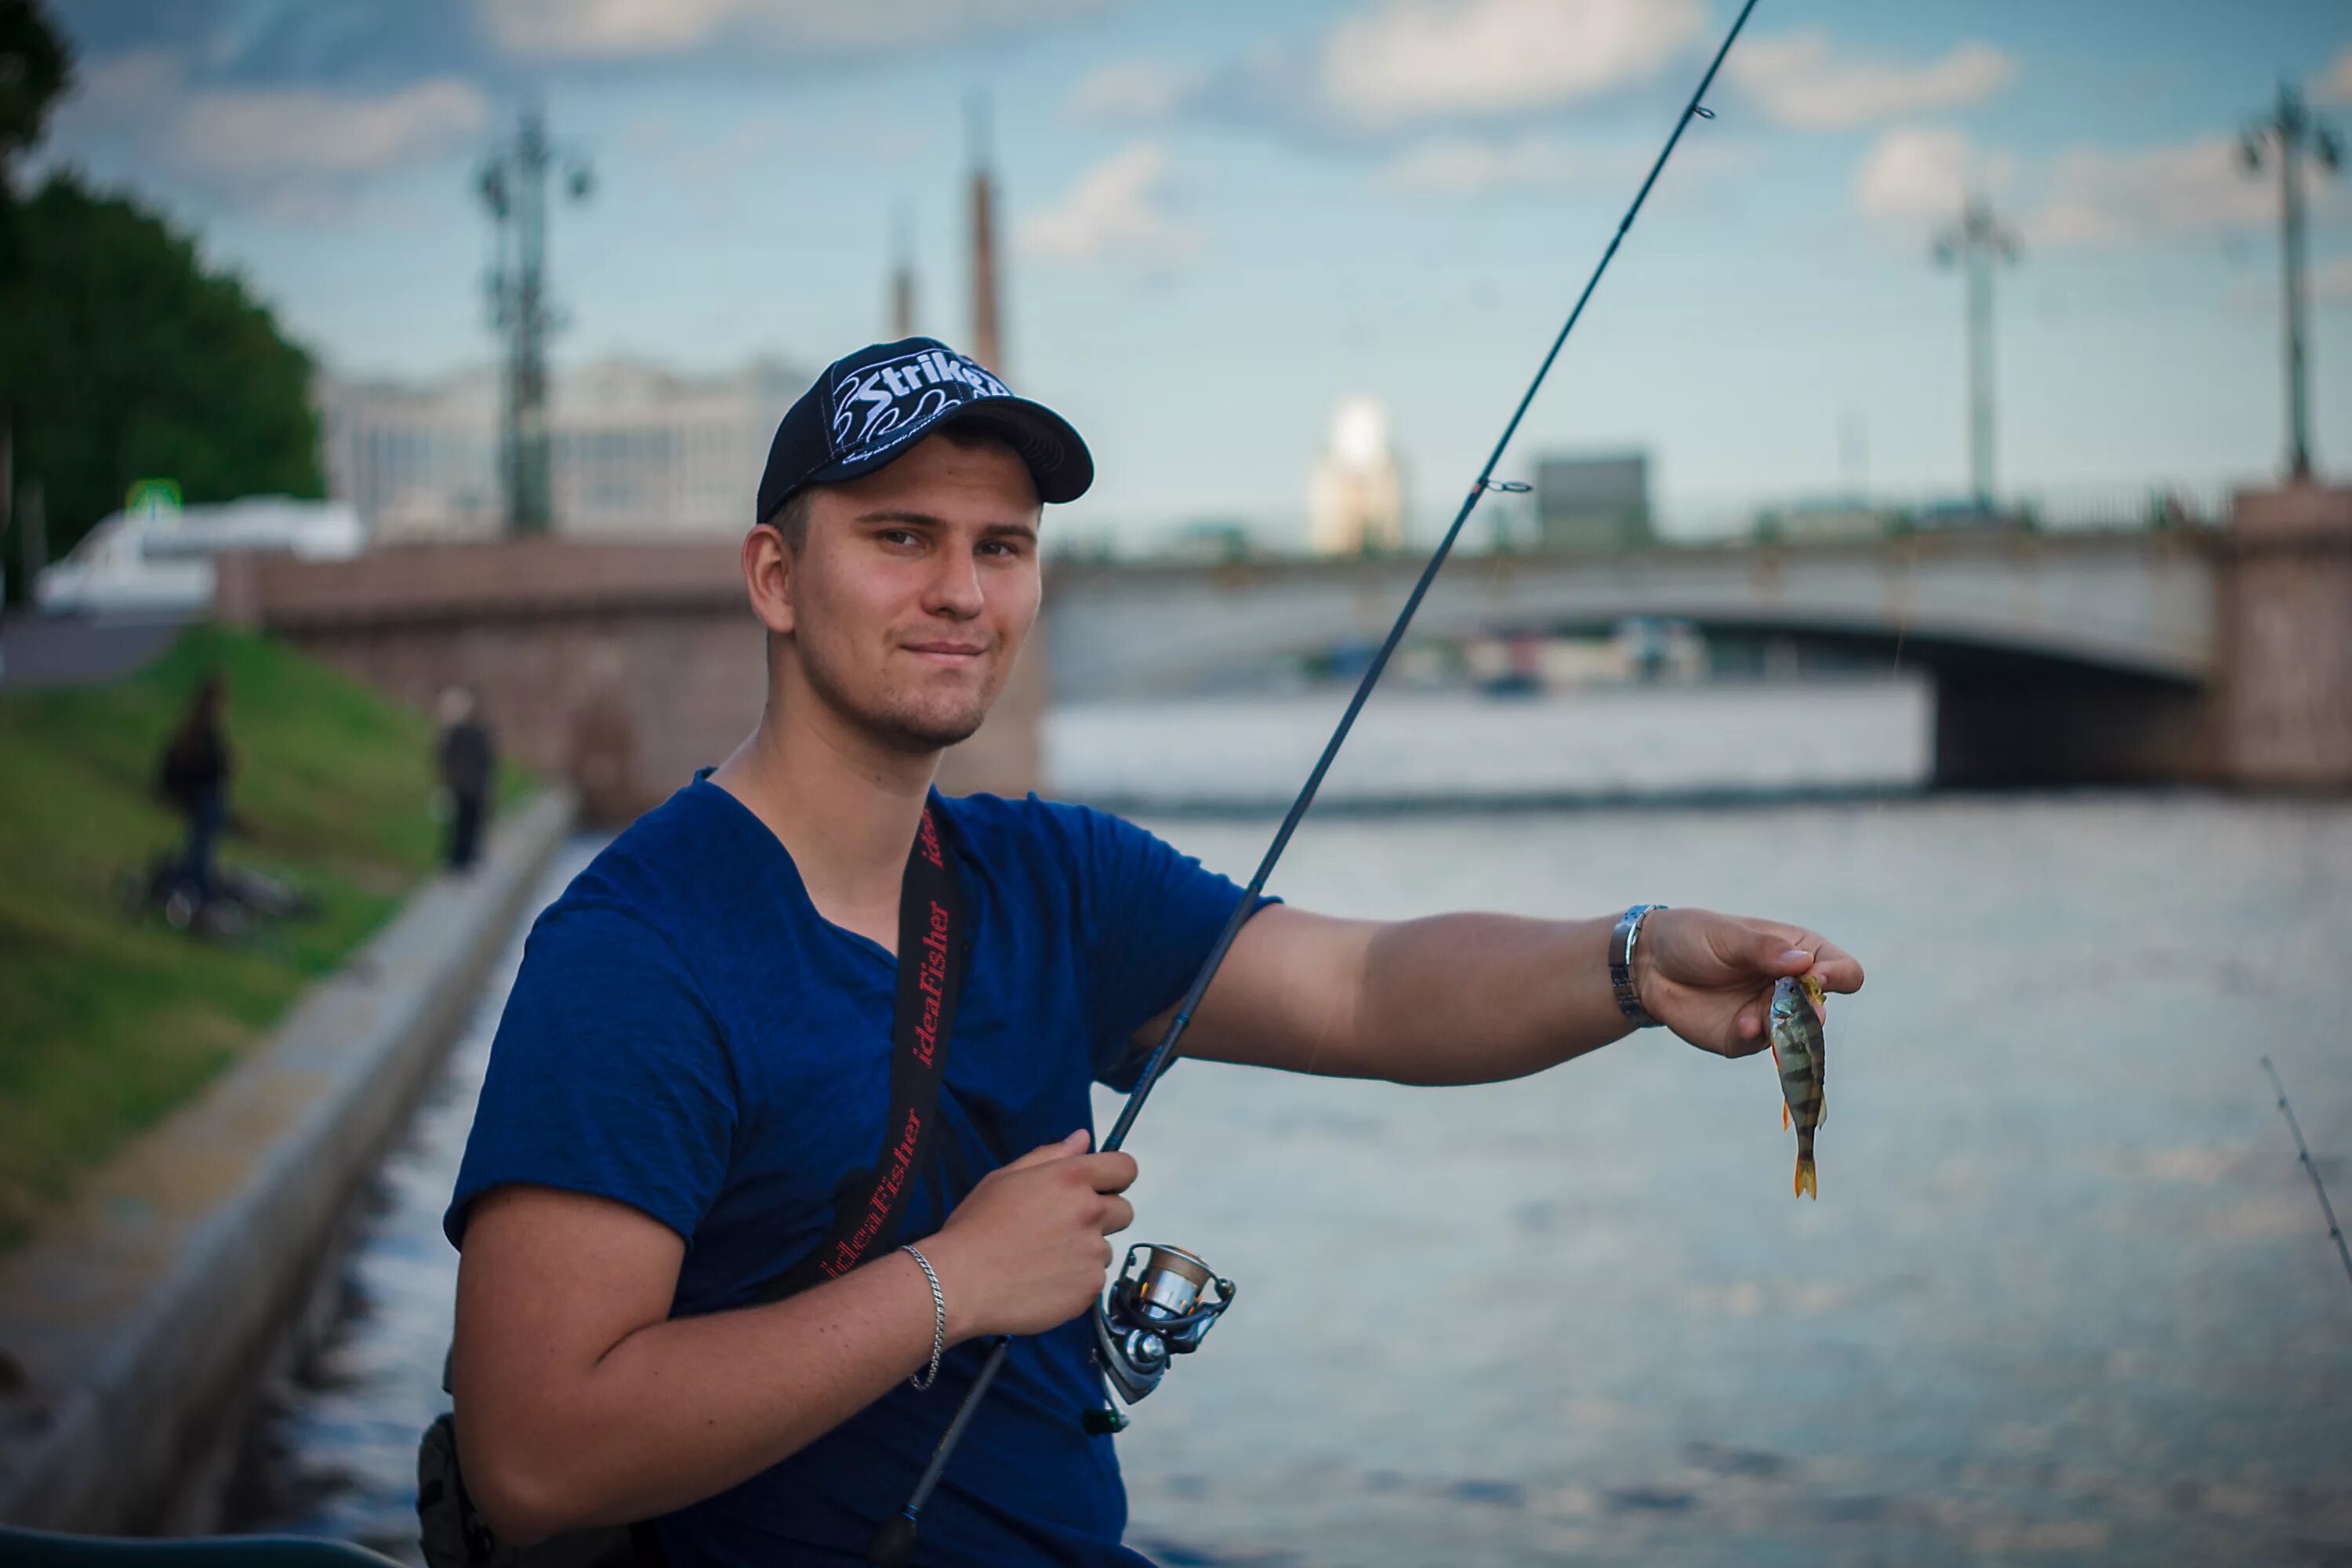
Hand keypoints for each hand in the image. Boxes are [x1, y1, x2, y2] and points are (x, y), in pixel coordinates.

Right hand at [918, 1130, 1135, 1340]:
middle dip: (1101, 1217)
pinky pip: (1093, 1281)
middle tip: (1062, 1229)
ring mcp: (1092, 1253)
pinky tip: (1043, 1282)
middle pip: (1123, 1210)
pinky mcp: (1089, 1289)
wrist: (959, 1283)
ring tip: (1043, 1260)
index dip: (1114, 1178)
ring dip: (1084, 1252)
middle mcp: (1089, 1212)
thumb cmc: (976, 1227)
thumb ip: (1050, 1155)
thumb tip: (1083, 1139)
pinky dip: (1075, 1282)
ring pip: (1104, 1249)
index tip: (1099, 1188)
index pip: (1125, 1168)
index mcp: (1070, 1178)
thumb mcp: (1006, 1178)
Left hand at [1630, 908, 1862, 1057]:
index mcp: (1800, 953)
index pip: (1843, 970)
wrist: (1649, 963)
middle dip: (1813, 1013)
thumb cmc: (1694, 937)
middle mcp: (1792, 989)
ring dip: (1783, 1029)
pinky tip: (1743, 1026)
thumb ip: (1764, 949)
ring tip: (1761, 1017)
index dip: (1836, 976)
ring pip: (1796, 1036)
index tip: (1815, 976)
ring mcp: (1769, 1016)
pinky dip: (1754, 1038)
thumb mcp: (1729, 935)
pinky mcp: (1743, 1037)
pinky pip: (1759, 1046)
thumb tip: (1805, 963)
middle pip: (1823, 1009)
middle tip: (1804, 1011)